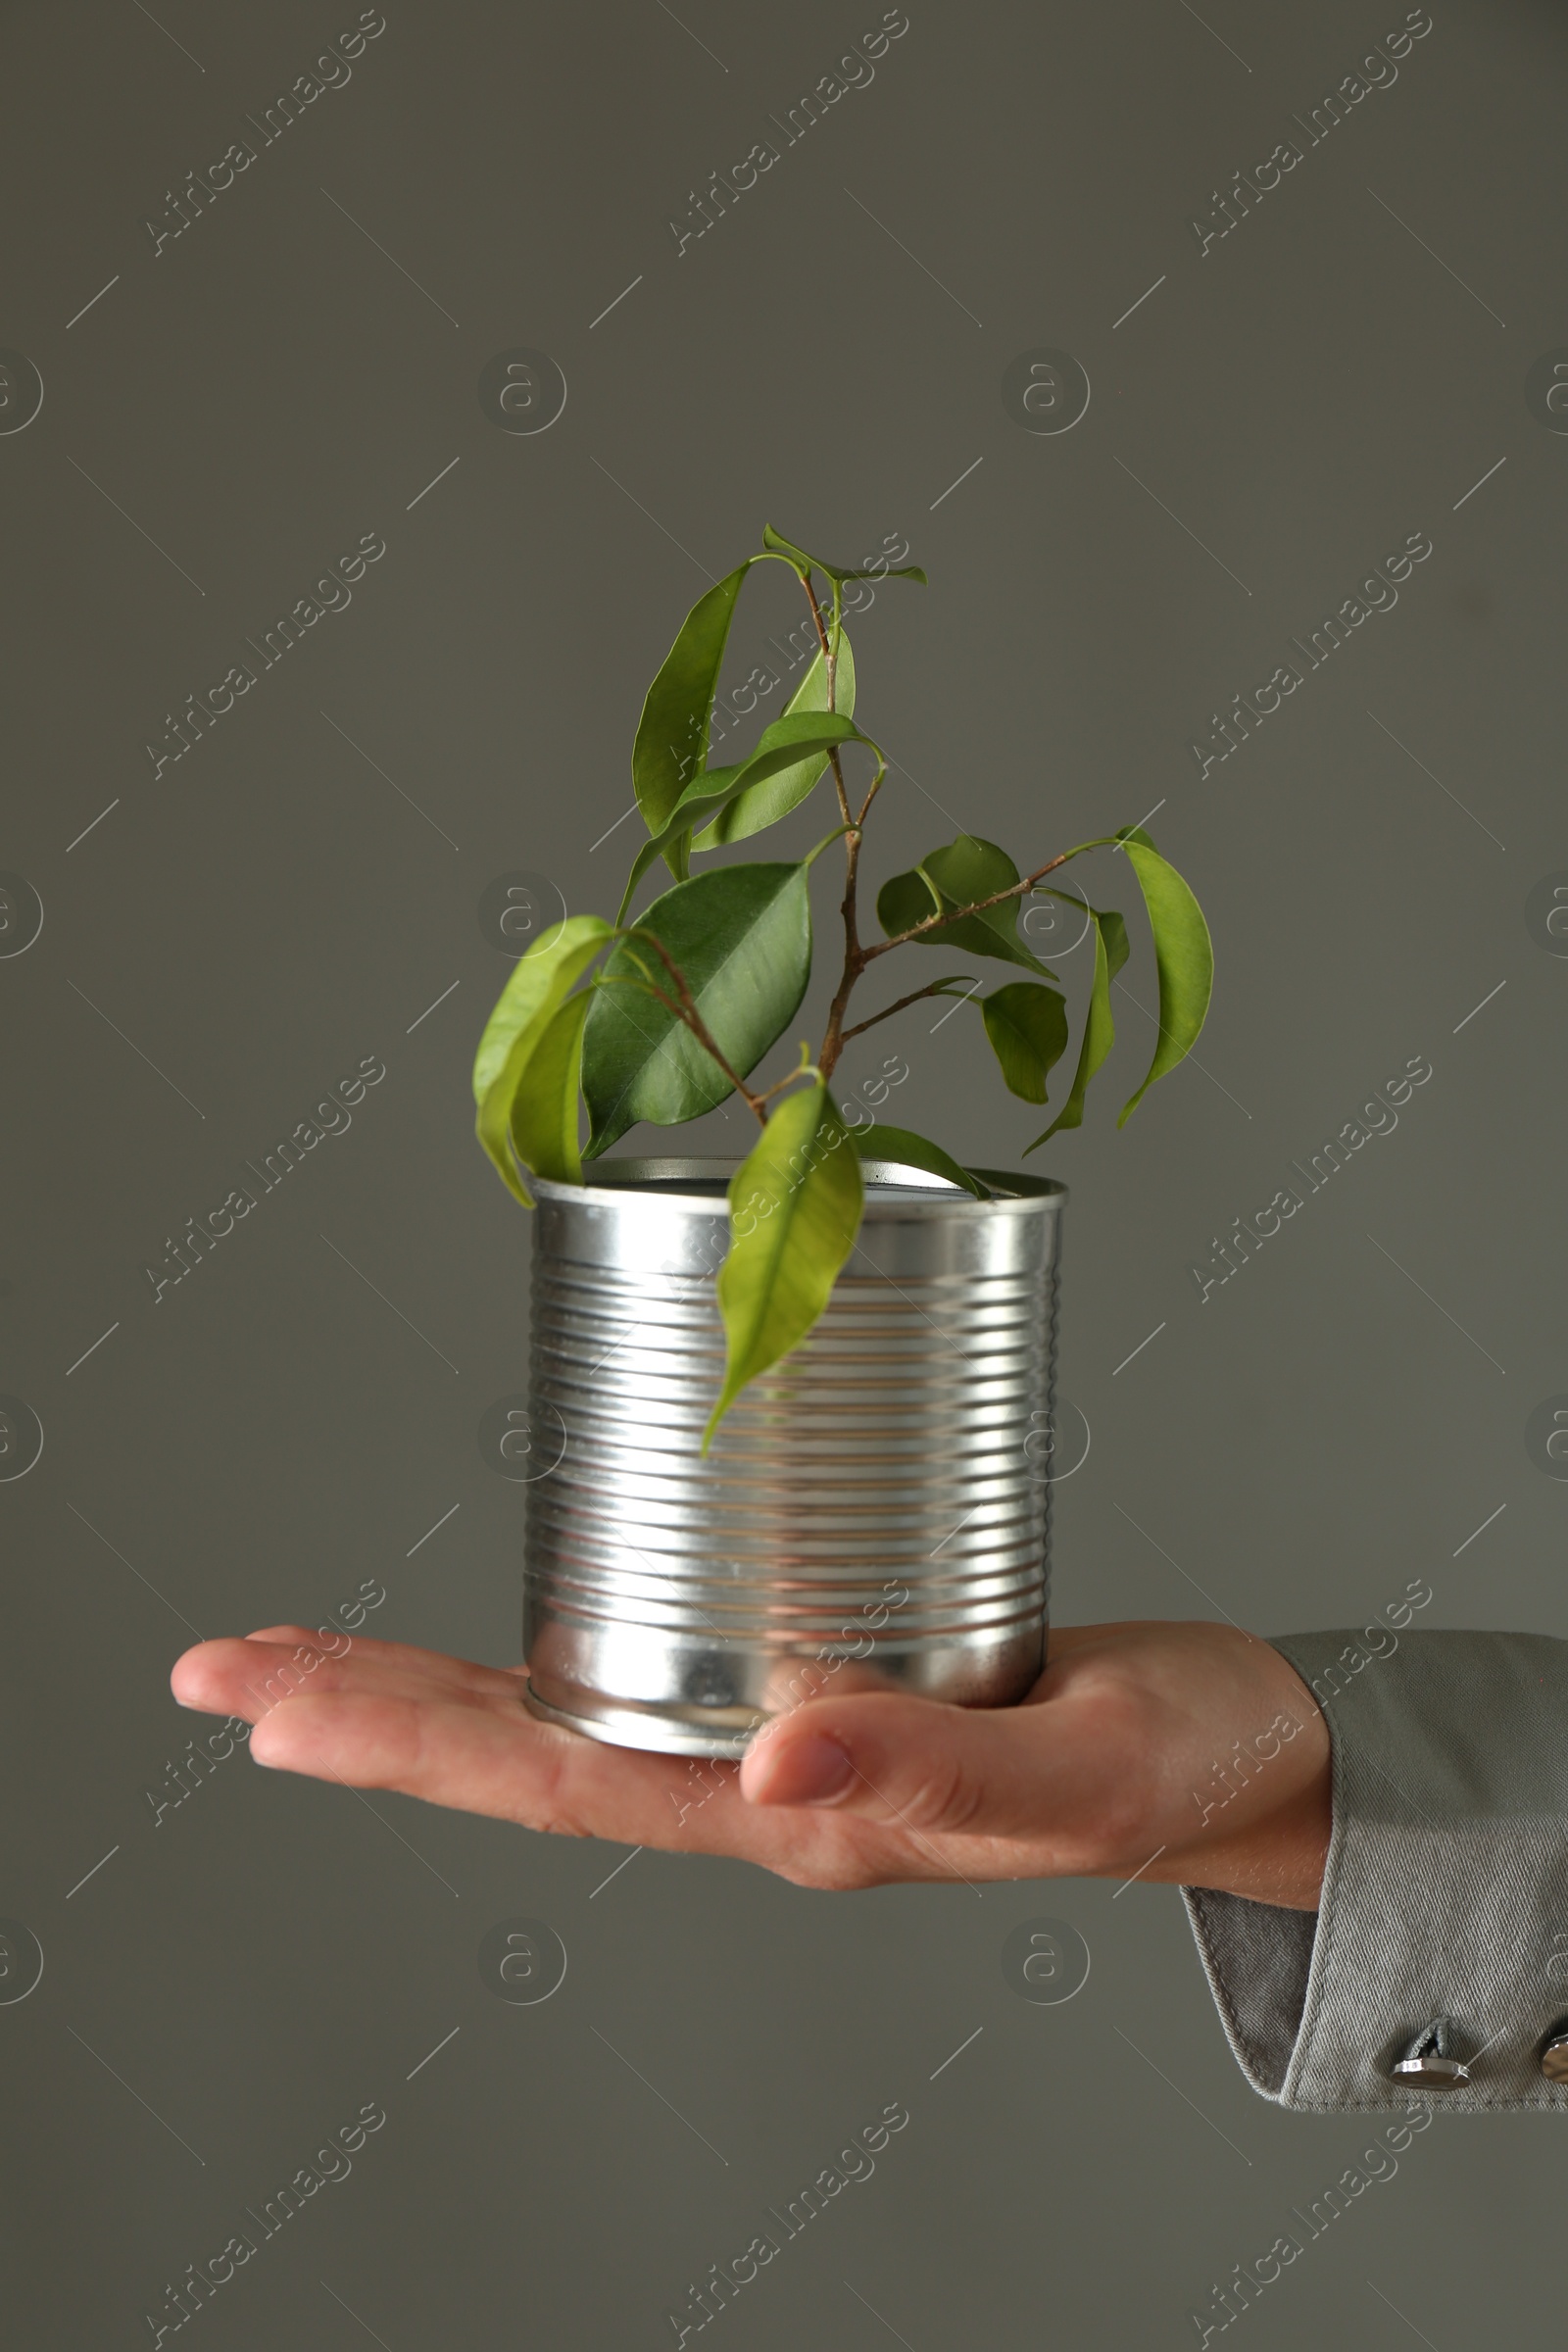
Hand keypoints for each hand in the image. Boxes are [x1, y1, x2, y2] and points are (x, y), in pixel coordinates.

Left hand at [169, 1619, 1329, 1907]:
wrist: (1244, 1751)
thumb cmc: (1178, 1768)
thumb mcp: (1081, 1771)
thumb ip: (938, 1775)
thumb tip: (770, 1759)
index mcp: (801, 1823)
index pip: (565, 1784)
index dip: (410, 1744)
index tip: (273, 1705)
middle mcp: (764, 1786)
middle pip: (530, 1749)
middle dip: (369, 1711)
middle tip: (221, 1668)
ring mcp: (783, 1735)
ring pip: (574, 1704)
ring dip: (432, 1679)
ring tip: (306, 1652)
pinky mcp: (820, 1672)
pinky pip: (658, 1652)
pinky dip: (557, 1624)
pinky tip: (516, 1601)